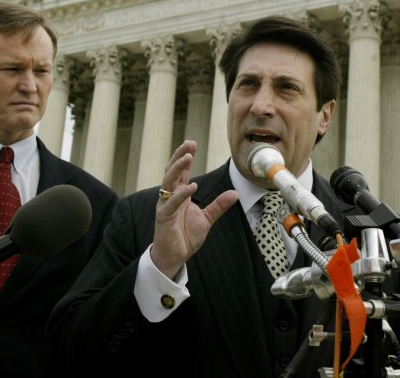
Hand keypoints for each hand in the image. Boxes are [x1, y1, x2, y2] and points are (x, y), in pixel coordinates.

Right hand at [150, 140, 237, 278]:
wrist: (175, 257)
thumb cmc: (185, 236)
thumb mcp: (207, 218)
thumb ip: (219, 205)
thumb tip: (235, 193)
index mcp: (179, 194)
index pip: (180, 171)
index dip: (185, 156)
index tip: (192, 143)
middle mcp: (170, 196)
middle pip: (172, 171)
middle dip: (179, 156)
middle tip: (189, 144)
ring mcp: (165, 206)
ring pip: (168, 182)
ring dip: (177, 169)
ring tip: (188, 157)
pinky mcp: (164, 218)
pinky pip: (171, 203)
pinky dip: (181, 194)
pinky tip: (191, 187)